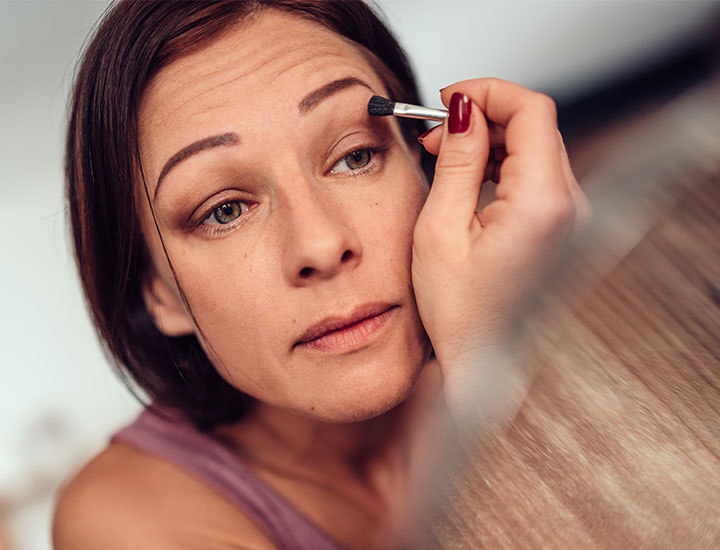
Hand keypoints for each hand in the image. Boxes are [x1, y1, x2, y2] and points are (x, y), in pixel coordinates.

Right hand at [412, 78, 589, 403]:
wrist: (485, 361)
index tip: (449, 99)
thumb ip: (456, 162)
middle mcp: (570, 208)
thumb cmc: (461, 315)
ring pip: (536, 146)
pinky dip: (502, 163)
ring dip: (491, 139)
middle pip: (536, 125)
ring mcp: (571, 218)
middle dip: (484, 115)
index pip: (532, 111)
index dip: (488, 93)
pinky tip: (469, 175)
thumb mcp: (440, 231)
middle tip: (437, 130)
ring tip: (446, 154)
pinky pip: (536, 173)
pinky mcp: (562, 227)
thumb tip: (462, 113)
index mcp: (542, 205)